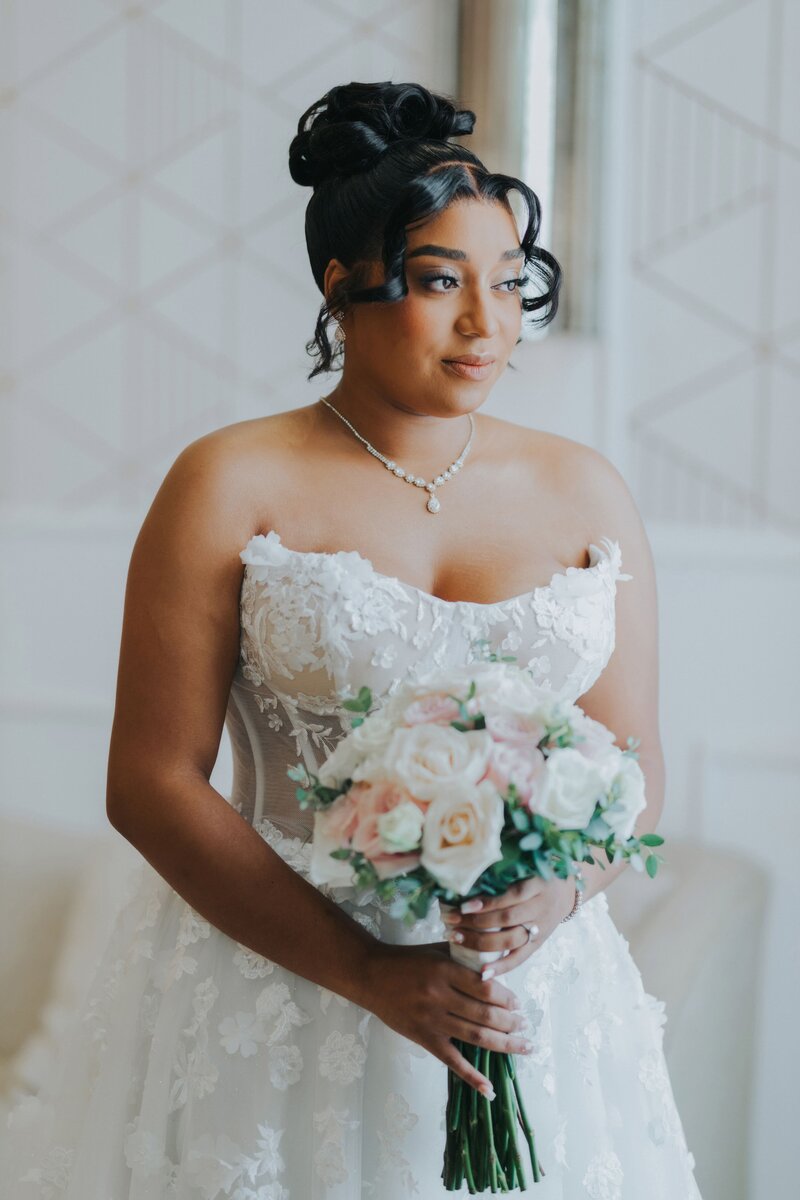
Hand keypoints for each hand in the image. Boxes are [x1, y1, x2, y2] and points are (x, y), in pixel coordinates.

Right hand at [358, 941, 532, 1096]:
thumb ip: (465, 958)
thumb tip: (497, 967)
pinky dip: (471, 1076)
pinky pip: (451, 1061)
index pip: (485, 988)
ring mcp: (432, 1020)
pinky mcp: (424, 1038)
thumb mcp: (438, 951)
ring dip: (503, 1043)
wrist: (371, 975)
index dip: (506, 998)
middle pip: (485, 1014)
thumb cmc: (408, 960)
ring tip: (522, 1045)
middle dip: (510, 1022)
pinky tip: (489, 1088)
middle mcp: (440, 996)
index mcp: (445, 970)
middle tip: (524, 1025)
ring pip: (475, 1036)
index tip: (518, 1003)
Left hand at [440, 875, 576, 976]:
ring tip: (455, 938)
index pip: (511, 895)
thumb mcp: (526, 865)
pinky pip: (520, 958)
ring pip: (511, 939)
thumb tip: (466, 876)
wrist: (566, 890)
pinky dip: (501, 967)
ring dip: (480, 942)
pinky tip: (482, 973)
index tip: (463, 905)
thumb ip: (503, 870)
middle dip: (475, 922)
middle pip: (507, 919)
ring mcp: (541, 927)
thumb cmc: (536, 873)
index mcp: (538, 883)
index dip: (487, 902)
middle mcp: (541, 906)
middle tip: (449, 921)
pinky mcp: (539, 943)